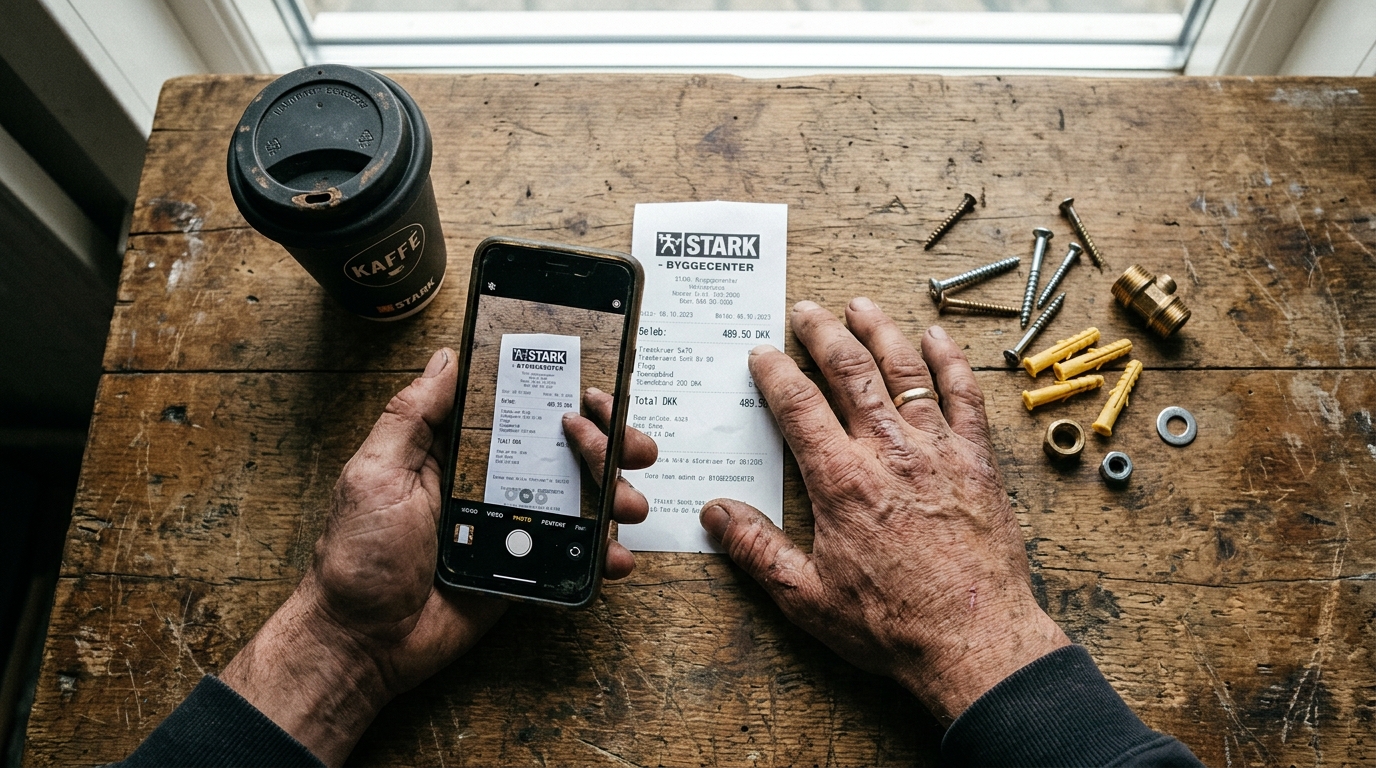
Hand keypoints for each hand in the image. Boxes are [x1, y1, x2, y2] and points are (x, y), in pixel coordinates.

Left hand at [222, 348, 656, 764]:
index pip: (521, 409)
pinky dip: (604, 552)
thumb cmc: (356, 558)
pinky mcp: (524, 567)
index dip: (564, 397)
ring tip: (627, 505)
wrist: (363, 641)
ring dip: (616, 494)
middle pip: (564, 450)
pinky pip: (574, 554)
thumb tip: (447, 358)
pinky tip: (616, 556)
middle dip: (609, 444)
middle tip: (630, 449)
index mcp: (459, 451)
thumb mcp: (374, 472)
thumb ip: (412, 415)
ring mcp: (512, 525)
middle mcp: (491, 481)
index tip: (595, 396)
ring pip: (580, 498)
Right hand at [700, 298, 1067, 724]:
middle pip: (850, 372)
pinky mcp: (978, 462)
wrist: (976, 643)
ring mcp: (939, 451)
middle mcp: (890, 453)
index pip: (798, 405)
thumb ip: (757, 550)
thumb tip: (715, 514)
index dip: (775, 372)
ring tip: (860, 306)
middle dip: (822, 334)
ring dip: (879, 332)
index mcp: (842, 481)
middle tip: (805, 312)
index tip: (762, 353)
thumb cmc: (893, 625)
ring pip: (905, 372)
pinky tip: (935, 338)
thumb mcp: (807, 597)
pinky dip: (948, 361)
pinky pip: (964, 396)